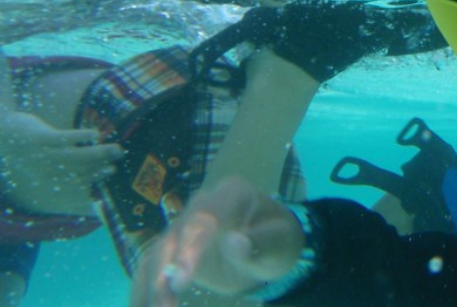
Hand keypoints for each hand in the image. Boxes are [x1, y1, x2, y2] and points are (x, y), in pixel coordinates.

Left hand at [0, 110, 122, 214]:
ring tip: (117, 150)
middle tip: (116, 170)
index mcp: (45, 183)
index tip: (109, 197)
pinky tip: (95, 134)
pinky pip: (63, 138)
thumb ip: (62, 179)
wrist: (2, 135)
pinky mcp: (40, 137)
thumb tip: (92, 183)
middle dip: (98, 173)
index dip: (91, 193)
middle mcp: (45, 172)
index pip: (73, 192)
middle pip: (78, 174)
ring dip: (98, 153)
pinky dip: (81, 136)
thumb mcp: (39, 172)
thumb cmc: (27, 155)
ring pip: (75, 156)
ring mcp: (42, 155)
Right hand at [129, 176, 303, 306]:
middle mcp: (201, 204)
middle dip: (165, 273)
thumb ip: (260, 243)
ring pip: (158, 252)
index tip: (180, 280)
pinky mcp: (174, 247)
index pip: (205, 219)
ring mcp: (184, 224)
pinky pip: (151, 265)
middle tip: (164, 306)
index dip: (190, 249)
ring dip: (151, 285)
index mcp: (231, 194)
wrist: (268, 243)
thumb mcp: (280, 243)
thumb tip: (234, 243)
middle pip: (175, 235)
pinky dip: (142, 288)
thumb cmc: (277, 240)